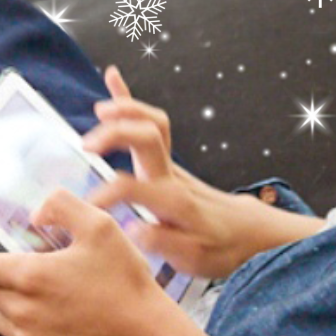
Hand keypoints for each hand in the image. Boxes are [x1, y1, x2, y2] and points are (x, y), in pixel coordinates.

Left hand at [0, 187, 175, 335]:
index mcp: (29, 276)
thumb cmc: (125, 283)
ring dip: (9, 305)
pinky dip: (28, 331)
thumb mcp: (101, 227)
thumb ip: (62, 206)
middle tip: (21, 269)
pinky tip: (58, 322)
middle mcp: (20, 312)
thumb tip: (36, 213)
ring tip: (45, 297)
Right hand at [79, 65, 283, 278]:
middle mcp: (172, 176)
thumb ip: (164, 242)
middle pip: (149, 137)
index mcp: (173, 202)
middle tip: (89, 145)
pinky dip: (129, 98)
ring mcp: (170, 163)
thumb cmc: (219, 248)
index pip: (134, 187)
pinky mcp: (167, 159)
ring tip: (100, 110)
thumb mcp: (195, 259)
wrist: (247, 232)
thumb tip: (134, 229)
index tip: (89, 204)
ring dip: (125, 109)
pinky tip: (112, 76)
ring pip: (152, 122)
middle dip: (117, 133)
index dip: (108, 193)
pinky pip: (149, 123)